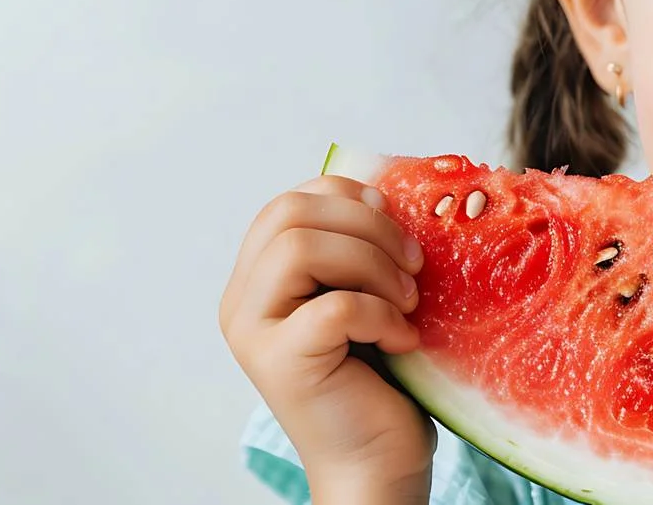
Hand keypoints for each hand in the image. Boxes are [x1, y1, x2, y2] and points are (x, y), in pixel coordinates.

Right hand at [219, 175, 434, 501]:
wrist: (377, 463)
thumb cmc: (378, 381)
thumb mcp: (363, 295)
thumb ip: (354, 248)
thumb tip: (385, 190)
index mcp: (257, 279)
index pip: (288, 202)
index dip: (346, 196)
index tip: (394, 222)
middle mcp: (240, 302)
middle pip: (289, 213)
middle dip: (365, 226)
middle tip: (411, 265)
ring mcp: (253, 333)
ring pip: (300, 248)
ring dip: (371, 265)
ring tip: (405, 302)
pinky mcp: (280, 364)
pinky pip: (334, 306)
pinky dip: (379, 314)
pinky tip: (400, 340)